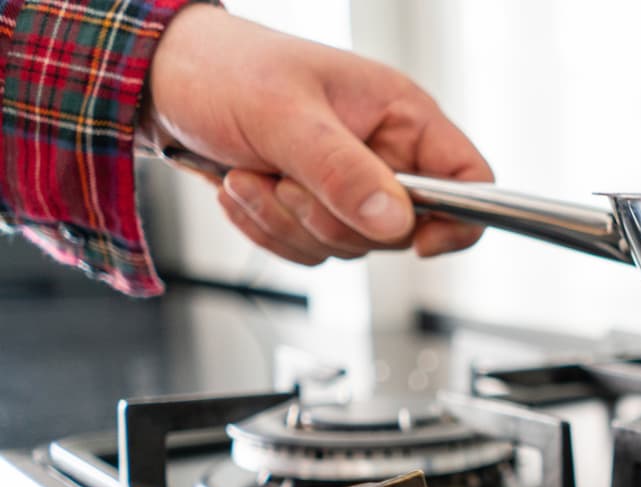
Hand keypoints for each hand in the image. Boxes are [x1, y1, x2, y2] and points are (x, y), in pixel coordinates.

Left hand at [145, 5, 490, 264]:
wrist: (161, 80)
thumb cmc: (224, 69)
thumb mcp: (286, 116)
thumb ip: (343, 171)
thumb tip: (397, 222)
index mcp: (401, 117)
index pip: (469, 179)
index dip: (457, 219)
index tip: (417, 240)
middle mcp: (385, 154)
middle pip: (399, 230)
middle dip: (331, 217)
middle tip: (286, 179)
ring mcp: (349, 186)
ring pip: (350, 247)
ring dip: (289, 223)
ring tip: (251, 175)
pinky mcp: (315, 210)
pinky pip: (311, 253)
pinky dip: (270, 231)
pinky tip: (244, 187)